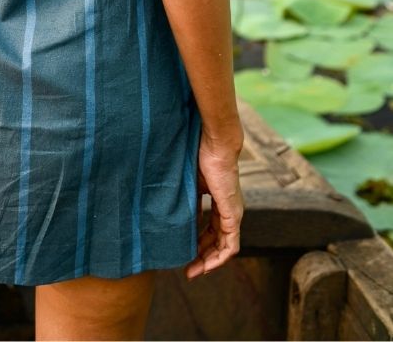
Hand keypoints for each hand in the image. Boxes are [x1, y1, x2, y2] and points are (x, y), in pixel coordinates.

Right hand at [184, 130, 243, 279]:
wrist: (215, 144)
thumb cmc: (202, 156)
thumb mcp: (192, 184)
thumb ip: (190, 202)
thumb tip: (181, 219)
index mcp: (220, 202)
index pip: (212, 229)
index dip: (199, 243)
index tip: (185, 253)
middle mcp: (230, 211)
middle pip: (218, 242)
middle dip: (202, 257)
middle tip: (187, 269)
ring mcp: (233, 214)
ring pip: (225, 246)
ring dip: (210, 261)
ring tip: (193, 270)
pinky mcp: (234, 215)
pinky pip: (231, 245)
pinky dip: (219, 257)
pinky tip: (206, 264)